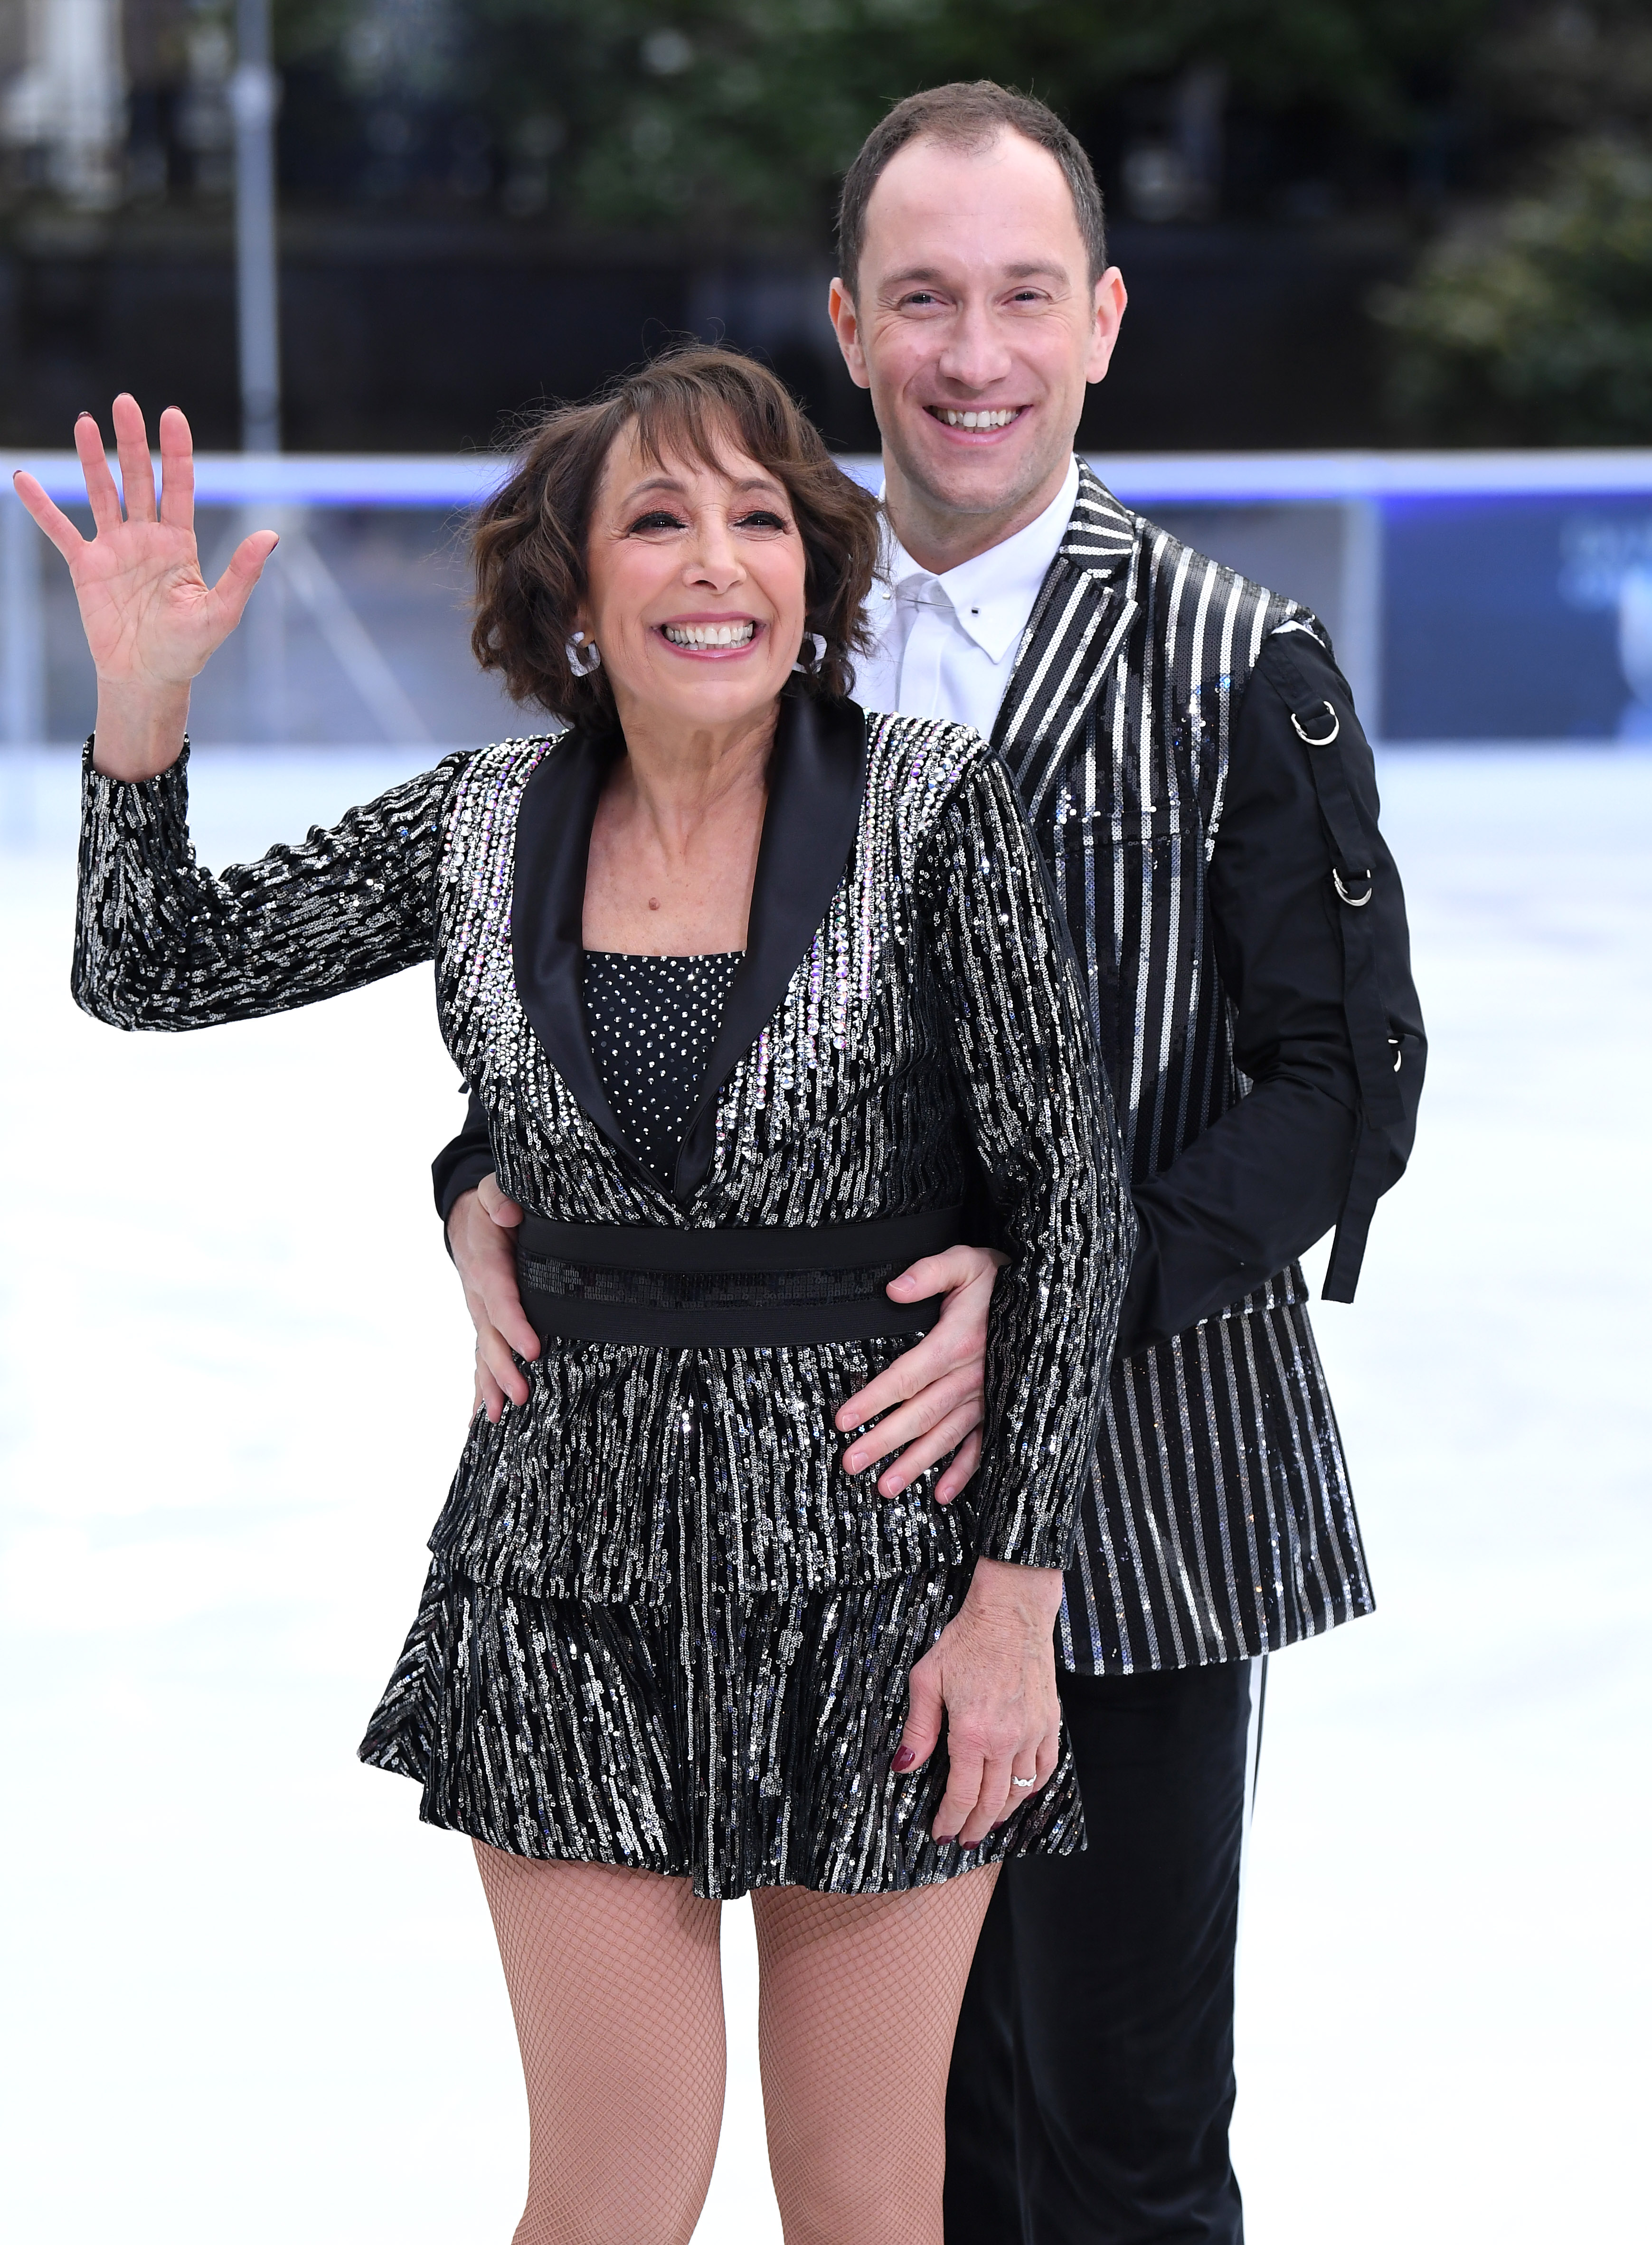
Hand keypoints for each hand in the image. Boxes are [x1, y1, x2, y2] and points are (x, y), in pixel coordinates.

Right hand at [11, 396, 276, 779]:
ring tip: (86, 422)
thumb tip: (271, 536)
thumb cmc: (187, 650)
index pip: (180, 487)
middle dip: (133, 441)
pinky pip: (60, 529)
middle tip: (125, 402)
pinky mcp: (85, 566)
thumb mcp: (221, 612)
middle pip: (139, 479)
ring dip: (93, 458)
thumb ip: (242, 573)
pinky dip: (42, 506)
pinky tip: (25, 479)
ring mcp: (114, 549)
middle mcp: (146, 538)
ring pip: (102, 492)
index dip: (176, 452)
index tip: (172, 415)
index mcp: (180, 544)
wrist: (147, 678)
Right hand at [448, 1174, 539, 1421]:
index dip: (513, 1324)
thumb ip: (499, 1194)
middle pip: (488, 1335)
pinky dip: (479, 1386)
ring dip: (488, 1384)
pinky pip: (480, 1356)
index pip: (499, 1296)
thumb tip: (507, 1209)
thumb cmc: (489, 1205)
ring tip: (497, 1418)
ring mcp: (479, 1312)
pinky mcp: (484, 1323)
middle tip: (521, 1396)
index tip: (532, 1349)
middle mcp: (478, 1294)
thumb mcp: (493, 1190)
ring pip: (482, 1351)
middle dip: (502, 1368)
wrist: (467, 1217)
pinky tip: (483, 1416)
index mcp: (486, 1263)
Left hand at [835, 1244, 1003, 1500]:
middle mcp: (972, 1376)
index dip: (873, 1399)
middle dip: (884, 1441)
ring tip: (885, 1488)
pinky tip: (942, 1495)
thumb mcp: (965, 1263)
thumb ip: (929, 1272)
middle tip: (851, 1463)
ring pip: (946, 1436)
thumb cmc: (1001, 1280)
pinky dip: (963, 1472)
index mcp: (957, 1342)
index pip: (906, 1376)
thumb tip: (893, 1289)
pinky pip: (983, 1446)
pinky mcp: (1002, 1407)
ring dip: (915, 1464)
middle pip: (921, 1414)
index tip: (843, 1420)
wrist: (1048, 1296)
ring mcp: (988, 1396)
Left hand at [896, 1557, 1064, 1845]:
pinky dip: (1032, 1789)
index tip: (941, 1833)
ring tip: (988, 1825)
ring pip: (1019, 1791)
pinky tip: (1019, 1794)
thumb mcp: (927, 1680)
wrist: (1011, 1612)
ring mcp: (1032, 1733)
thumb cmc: (966, 1641)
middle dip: (975, 1828)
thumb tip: (903, 1767)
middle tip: (963, 1841)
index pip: (962, 1795)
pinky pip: (1044, 1768)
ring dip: (1002, 1814)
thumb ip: (918, 1729)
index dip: (950, 1820)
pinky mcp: (1049, 1722)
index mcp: (972, 1733)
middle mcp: (1006, 1740)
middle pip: (992, 1802)